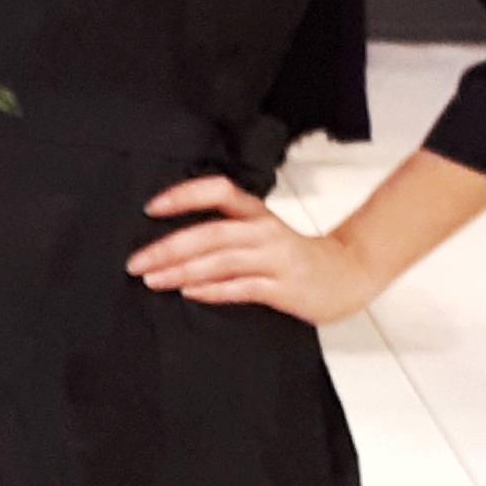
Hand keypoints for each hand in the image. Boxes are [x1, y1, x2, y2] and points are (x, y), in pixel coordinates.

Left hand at [126, 174, 384, 324]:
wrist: (349, 273)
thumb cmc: (298, 256)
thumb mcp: (264, 233)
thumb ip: (227, 233)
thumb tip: (173, 243)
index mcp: (257, 213)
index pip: (219, 192)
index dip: (184, 196)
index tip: (150, 208)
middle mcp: (264, 232)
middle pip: (211, 232)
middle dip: (168, 247)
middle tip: (136, 262)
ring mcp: (275, 260)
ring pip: (220, 261)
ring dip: (181, 271)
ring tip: (152, 280)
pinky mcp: (283, 288)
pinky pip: (241, 288)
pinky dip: (212, 291)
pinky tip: (189, 293)